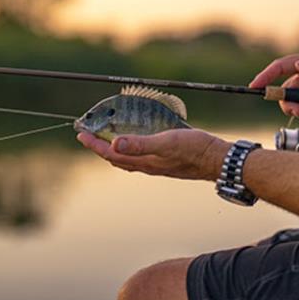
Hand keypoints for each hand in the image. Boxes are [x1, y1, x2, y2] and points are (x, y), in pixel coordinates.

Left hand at [76, 129, 230, 180]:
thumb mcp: (166, 142)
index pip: (111, 154)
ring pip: (128, 159)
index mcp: (144, 161)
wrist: (217, 160)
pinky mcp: (166, 161)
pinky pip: (141, 156)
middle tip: (88, 135)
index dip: (94, 145)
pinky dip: (131, 148)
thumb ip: (141, 144)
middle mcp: (147, 165)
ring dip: (114, 149)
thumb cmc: (194, 150)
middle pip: (116, 158)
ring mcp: (157, 165)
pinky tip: (137, 140)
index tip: (81, 134)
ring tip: (107, 137)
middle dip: (100, 147)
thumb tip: (114, 144)